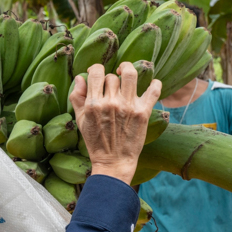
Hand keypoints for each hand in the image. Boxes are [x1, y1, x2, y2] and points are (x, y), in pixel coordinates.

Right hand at [69, 62, 161, 184]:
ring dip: (128, 69)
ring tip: (125, 72)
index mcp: (93, 104)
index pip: (96, 72)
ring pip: (130, 75)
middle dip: (110, 78)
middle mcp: (111, 103)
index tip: (97, 74)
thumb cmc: (95, 141)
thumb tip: (80, 78)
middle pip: (112, 77)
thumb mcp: (81, 120)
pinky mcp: (143, 112)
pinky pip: (154, 90)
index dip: (95, 69)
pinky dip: (155, 83)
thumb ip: (77, 97)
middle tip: (111, 87)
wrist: (113, 161)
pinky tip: (152, 83)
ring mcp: (128, 106)